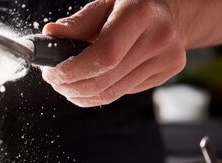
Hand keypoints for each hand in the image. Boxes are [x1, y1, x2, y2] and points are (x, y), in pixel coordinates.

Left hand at [41, 0, 185, 106]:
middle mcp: (159, 38)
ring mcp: (166, 59)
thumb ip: (78, 23)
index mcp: (141, 14)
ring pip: (111, 94)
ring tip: (67, 84)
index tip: (52, 73)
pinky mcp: (166, 75)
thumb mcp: (105, 4)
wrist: (171, 11)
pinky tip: (91, 81)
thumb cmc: (132, 4)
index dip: (72, 71)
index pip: (104, 56)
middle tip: (54, 81)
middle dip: (71, 86)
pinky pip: (122, 93)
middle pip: (105, 81)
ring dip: (81, 94)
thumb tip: (50, 35)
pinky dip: (99, 93)